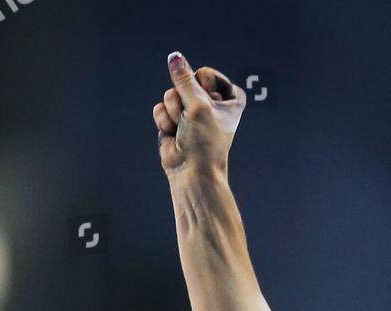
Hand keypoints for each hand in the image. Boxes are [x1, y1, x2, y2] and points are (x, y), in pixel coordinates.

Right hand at [154, 52, 244, 177]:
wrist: (192, 173)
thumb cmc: (204, 142)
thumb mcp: (198, 105)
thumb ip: (184, 79)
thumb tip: (174, 57)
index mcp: (230, 97)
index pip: (205, 74)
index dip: (202, 91)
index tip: (209, 109)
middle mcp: (212, 102)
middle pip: (185, 82)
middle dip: (184, 102)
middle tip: (193, 122)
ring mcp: (192, 110)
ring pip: (170, 94)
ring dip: (174, 113)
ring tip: (183, 130)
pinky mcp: (174, 119)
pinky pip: (161, 107)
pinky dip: (164, 121)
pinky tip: (173, 135)